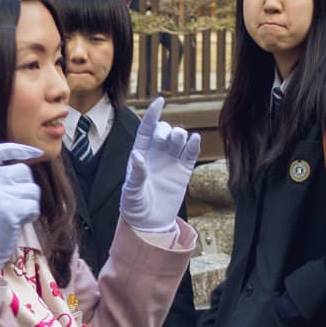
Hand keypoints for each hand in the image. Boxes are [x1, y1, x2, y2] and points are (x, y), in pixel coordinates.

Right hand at [0, 142, 42, 282]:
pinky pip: (33, 205)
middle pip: (23, 170)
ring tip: (12, 213)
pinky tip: (16, 222)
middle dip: (25, 187)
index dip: (17, 148)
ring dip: (29, 203)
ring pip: (32, 189)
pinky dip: (30, 215)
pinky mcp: (9, 211)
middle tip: (11, 203)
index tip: (34, 152)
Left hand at [120, 97, 200, 234]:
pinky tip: (195, 140)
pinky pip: (191, 153)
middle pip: (164, 131)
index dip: (153, 114)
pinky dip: (194, 145)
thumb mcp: (131, 192)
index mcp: (139, 154)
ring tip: (179, 142)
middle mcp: (156, 155)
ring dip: (180, 135)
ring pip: (179, 139)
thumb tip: (138, 156)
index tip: (160, 101)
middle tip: (164, 140)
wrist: (149, 224)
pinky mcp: (183, 172)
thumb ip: (135, 174)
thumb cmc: (134, 208)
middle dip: (165, 129)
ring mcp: (170, 162)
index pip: (146, 128)